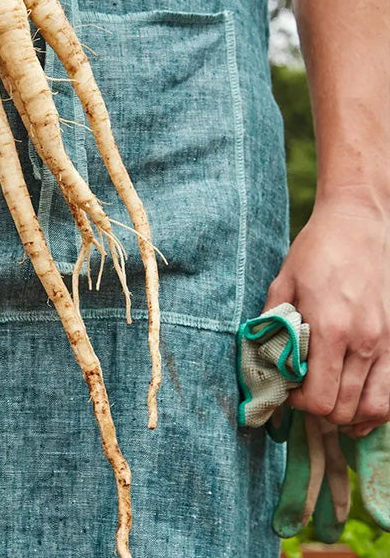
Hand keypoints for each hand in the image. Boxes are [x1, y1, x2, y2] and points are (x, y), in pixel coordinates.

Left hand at [264, 194, 389, 435]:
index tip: (286, 391)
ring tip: (331, 404)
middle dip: (320, 412)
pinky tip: (358, 400)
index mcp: (330, 329)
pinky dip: (378, 407)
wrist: (358, 224)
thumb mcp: (283, 284)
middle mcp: (364, 342)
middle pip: (345, 410)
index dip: (298, 404)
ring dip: (351, 416)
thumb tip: (263, 360)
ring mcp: (388, 342)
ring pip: (376, 409)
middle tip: (304, 397)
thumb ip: (273, 324)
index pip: (318, 397)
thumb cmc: (316, 251)